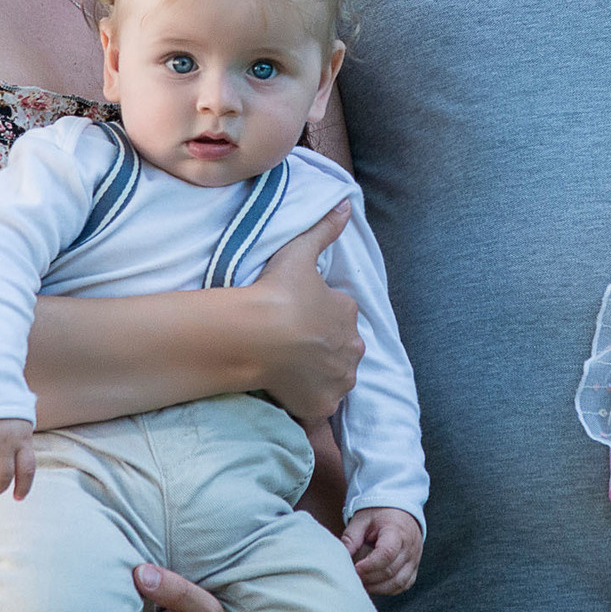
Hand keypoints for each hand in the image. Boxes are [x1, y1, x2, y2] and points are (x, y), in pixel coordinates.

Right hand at [245, 205, 362, 421]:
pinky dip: (310, 405)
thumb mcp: (300, 252)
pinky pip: (320, 408)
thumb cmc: (278, 291)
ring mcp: (339, 379)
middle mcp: (352, 348)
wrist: (257, 335)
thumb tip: (347, 203)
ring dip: (317, 375)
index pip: (339, 315)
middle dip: (322, 348)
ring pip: (333, 378)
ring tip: (287, 369)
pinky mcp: (322, 405)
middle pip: (340, 349)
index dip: (317, 316)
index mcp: (348, 313)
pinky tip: (291, 397)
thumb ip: (325, 228)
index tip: (295, 317)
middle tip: (290, 346)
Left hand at [341, 507, 422, 595]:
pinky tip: (374, 585)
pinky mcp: (414, 567)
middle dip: (369, 578)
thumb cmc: (379, 514)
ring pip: (398, 582)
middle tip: (353, 577)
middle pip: (391, 571)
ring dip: (378, 587)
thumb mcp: (362, 520)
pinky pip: (404, 585)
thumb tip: (340, 559)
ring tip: (362, 582)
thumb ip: (351, 538)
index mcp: (397, 531)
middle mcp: (410, 547)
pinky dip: (388, 589)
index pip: (387, 553)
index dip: (370, 565)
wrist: (400, 510)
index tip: (355, 568)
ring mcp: (414, 558)